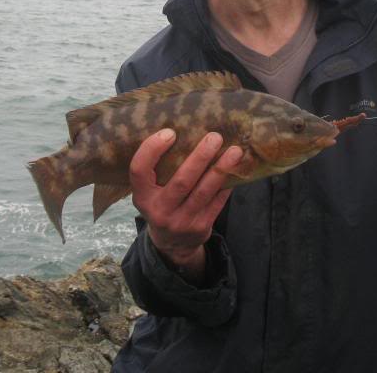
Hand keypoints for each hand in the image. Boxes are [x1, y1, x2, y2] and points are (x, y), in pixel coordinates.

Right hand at [129, 128, 242, 281]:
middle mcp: (159, 211)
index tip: (169, 132)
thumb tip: (185, 130)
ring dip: (221, 169)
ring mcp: (181, 222)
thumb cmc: (162, 205)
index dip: (151, 150)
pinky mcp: (200, 228)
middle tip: (215, 137)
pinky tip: (237, 168)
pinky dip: (228, 184)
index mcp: (142, 197)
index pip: (139, 171)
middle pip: (181, 181)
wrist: (171, 245)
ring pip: (204, 192)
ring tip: (235, 150)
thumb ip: (160, 170)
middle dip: (200, 157)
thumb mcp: (150, 192)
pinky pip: (217, 202)